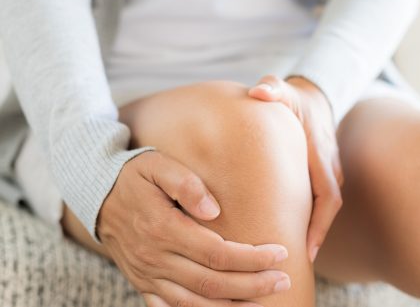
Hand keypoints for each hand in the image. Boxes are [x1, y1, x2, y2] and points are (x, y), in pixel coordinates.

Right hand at [98, 151, 291, 305]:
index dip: (251, 258)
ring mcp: (147, 275)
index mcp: (163, 229)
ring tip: (264, 304)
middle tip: (283, 280)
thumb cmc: (135, 176)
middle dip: (252, 285)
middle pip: (211, 283)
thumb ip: (186, 184)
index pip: (217, 253)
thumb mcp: (158, 165)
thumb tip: (214, 209)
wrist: (96, 194)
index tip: (280, 253)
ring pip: (194, 304)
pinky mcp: (143, 284)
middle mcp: (155, 258)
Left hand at [248, 75, 343, 262]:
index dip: (319, 225)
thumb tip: (258, 92)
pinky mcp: (321, 177)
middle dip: (314, 238)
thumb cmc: (294, 97)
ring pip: (322, 209)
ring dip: (310, 231)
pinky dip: (307, 220)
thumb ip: (272, 89)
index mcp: (321, 154)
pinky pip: (317, 203)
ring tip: (288, 256)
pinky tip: (287, 234)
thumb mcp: (282, 89)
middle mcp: (330, 168)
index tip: (306, 249)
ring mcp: (328, 173)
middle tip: (294, 264)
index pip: (328, 197)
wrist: (314, 96)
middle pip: (327, 211)